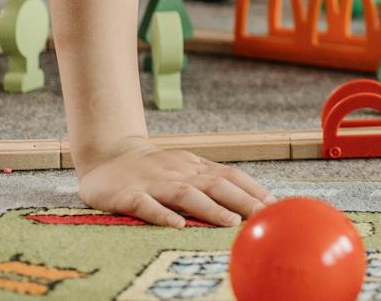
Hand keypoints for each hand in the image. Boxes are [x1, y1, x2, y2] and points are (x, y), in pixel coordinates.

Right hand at [76, 136, 271, 227]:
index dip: (252, 188)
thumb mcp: (185, 168)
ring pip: (186, 193)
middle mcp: (178, 173)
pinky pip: (145, 204)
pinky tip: (176, 225)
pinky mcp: (127, 195)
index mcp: (194, 167)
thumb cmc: (153, 168)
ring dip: (211, 208)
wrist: (107, 154)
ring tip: (231, 222)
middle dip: (242, 200)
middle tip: (263, 215)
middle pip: (216, 184)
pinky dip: (162, 214)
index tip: (273, 204)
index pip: (230, 175)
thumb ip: (211, 181)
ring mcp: (153, 183)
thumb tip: (249, 199)